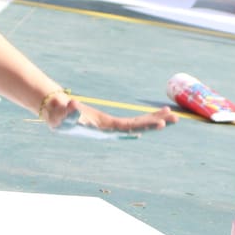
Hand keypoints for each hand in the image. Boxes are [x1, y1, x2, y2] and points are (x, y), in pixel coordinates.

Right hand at [46, 95, 177, 131]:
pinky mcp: (113, 122)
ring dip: (156, 119)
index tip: (159, 124)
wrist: (57, 117)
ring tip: (174, 115)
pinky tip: (159, 115)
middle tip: (176, 118)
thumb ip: (67, 112)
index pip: (128, 127)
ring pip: (139, 123)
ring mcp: (114, 126)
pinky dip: (147, 116)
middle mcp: (112, 129)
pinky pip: (134, 120)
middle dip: (156, 122)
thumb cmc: (59, 117)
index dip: (144, 125)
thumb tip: (73, 105)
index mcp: (104, 129)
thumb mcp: (61, 115)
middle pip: (138, 126)